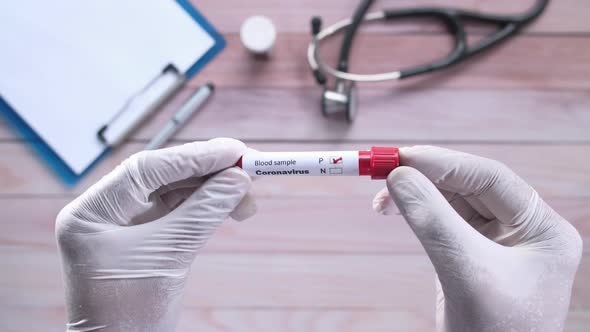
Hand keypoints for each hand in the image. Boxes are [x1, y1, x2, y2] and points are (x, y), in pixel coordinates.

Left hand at [56, 138, 255, 331]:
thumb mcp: (169, 256)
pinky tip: (232, 206)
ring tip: (247, 197)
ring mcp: (126, 225)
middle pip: (164, 176)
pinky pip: (181, 211)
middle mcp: (106, 212)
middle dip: (208, 172)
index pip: (147, 169)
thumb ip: (203, 212)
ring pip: (176, 192)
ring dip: (214, 190)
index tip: (233, 151)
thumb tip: (239, 178)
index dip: (194, 156)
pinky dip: (208, 207)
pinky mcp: (147, 238)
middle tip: (248, 167)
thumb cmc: (129, 314)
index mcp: (92, 212)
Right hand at [373, 146, 581, 331]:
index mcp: (543, 230)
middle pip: (469, 185)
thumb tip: (399, 175)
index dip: (444, 162)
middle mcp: (525, 231)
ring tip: (381, 200)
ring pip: (453, 201)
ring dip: (416, 194)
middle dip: (425, 177)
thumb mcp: (464, 271)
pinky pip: (443, 221)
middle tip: (383, 170)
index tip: (401, 157)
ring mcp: (498, 243)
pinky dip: (417, 213)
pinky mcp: (472, 255)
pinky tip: (395, 210)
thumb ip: (432, 219)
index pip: (491, 178)